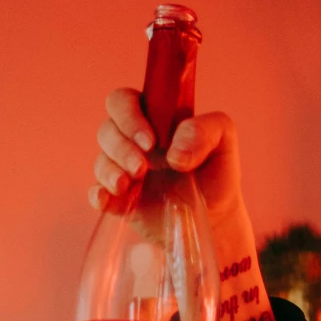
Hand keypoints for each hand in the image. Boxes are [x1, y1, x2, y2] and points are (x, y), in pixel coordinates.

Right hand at [90, 91, 247, 238]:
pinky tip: (106, 200)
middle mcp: (133, 142)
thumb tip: (174, 153)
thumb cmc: (217, 172)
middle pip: (107, 130)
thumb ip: (205, 130)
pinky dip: (98, 195)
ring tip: (128, 186)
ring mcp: (124, 171)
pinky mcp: (121, 201)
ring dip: (110, 171)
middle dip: (121, 147)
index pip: (123, 101)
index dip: (129, 116)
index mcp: (152, 119)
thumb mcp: (223, 141)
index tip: (150, 141)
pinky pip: (97, 193)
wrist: (216, 218)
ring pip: (101, 160)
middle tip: (143, 168)